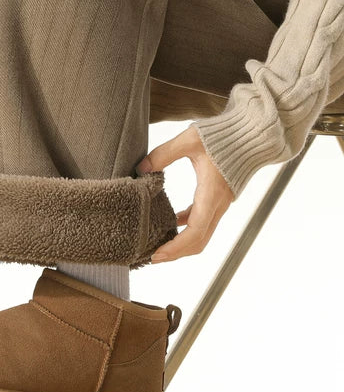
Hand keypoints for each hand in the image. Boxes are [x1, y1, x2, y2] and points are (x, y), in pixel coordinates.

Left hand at [135, 124, 234, 263]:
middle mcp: (218, 204)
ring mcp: (220, 204)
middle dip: (176, 253)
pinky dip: (188, 228)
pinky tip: (172, 223)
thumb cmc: (222, 136)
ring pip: (202, 234)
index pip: (195, 231)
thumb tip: (141, 169)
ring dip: (182, 243)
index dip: (176, 247)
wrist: (250, 134)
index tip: (157, 255)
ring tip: (159, 244)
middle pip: (199, 241)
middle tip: (152, 257)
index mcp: (211, 194)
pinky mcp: (219, 199)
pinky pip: (203, 221)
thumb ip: (163, 153)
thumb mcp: (189, 140)